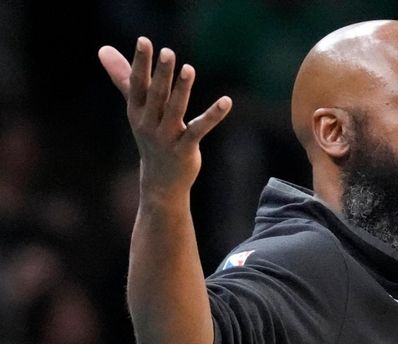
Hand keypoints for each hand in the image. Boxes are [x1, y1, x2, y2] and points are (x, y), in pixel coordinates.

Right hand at [98, 37, 231, 197]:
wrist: (160, 181)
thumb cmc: (150, 136)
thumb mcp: (136, 108)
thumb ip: (123, 78)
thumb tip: (103, 49)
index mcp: (137, 111)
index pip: (137, 84)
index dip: (140, 63)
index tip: (144, 40)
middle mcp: (149, 123)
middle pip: (156, 95)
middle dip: (161, 74)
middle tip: (167, 52)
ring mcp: (167, 137)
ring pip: (175, 110)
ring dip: (182, 90)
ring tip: (189, 68)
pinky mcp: (185, 149)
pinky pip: (199, 129)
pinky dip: (213, 115)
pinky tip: (227, 101)